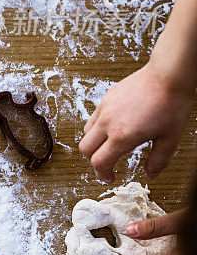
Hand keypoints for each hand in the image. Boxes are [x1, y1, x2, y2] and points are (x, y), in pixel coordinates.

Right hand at [79, 62, 192, 182]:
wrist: (167, 76)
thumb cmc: (170, 104)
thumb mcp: (170, 139)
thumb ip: (158, 160)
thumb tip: (150, 175)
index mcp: (122, 136)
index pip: (99, 162)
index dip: (102, 174)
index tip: (109, 177)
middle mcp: (108, 122)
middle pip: (85, 149)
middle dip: (93, 161)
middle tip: (106, 165)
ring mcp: (104, 108)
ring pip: (85, 133)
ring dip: (94, 144)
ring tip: (109, 146)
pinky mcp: (106, 98)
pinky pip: (93, 118)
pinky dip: (97, 128)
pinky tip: (113, 128)